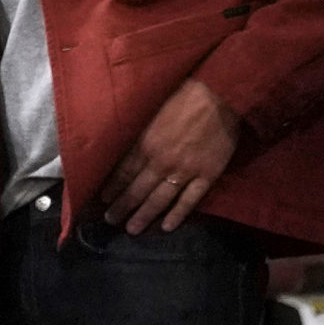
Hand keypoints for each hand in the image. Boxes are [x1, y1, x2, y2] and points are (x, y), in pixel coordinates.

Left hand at [98, 79, 239, 233]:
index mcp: (146, 143)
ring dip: (144, 215)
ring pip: (159, 199)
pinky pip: (190, 200)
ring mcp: (184, 171)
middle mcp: (161, 161)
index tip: (104, 199)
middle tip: (111, 220)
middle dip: (122, 207)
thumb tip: (123, 147)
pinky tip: (167, 227)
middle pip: (137, 190)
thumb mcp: (151, 110)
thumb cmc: (183, 95)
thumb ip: (138, 132)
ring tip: (131, 229)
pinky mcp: (206, 175)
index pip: (124, 172)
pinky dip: (178, 215)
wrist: (218, 95)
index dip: (113, 187)